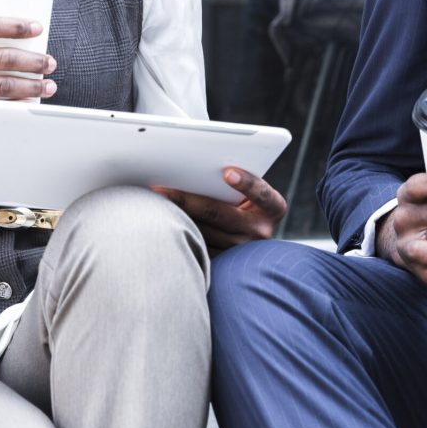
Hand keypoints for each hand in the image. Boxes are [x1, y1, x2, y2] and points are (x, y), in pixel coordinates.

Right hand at [0, 16, 56, 169]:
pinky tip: (27, 102)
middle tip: (50, 62)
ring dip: (31, 85)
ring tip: (48, 85)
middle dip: (34, 61)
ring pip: (3, 84)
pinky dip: (13, 105)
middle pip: (4, 57)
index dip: (18, 26)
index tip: (38, 28)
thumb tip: (10, 32)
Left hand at [154, 167, 286, 250]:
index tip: (227, 172)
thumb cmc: (248, 201)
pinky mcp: (223, 263)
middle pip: (220, 214)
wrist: (249, 236)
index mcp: (273, 208)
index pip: (262, 194)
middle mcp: (260, 232)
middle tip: (161, 189)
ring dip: (176, 216)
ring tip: (153, 202)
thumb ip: (237, 180)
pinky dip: (178, 231)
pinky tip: (158, 221)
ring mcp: (241, 250)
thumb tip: (199, 163)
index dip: (246, 183)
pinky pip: (197, 246)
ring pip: (203, 232)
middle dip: (187, 199)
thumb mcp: (252, 191)